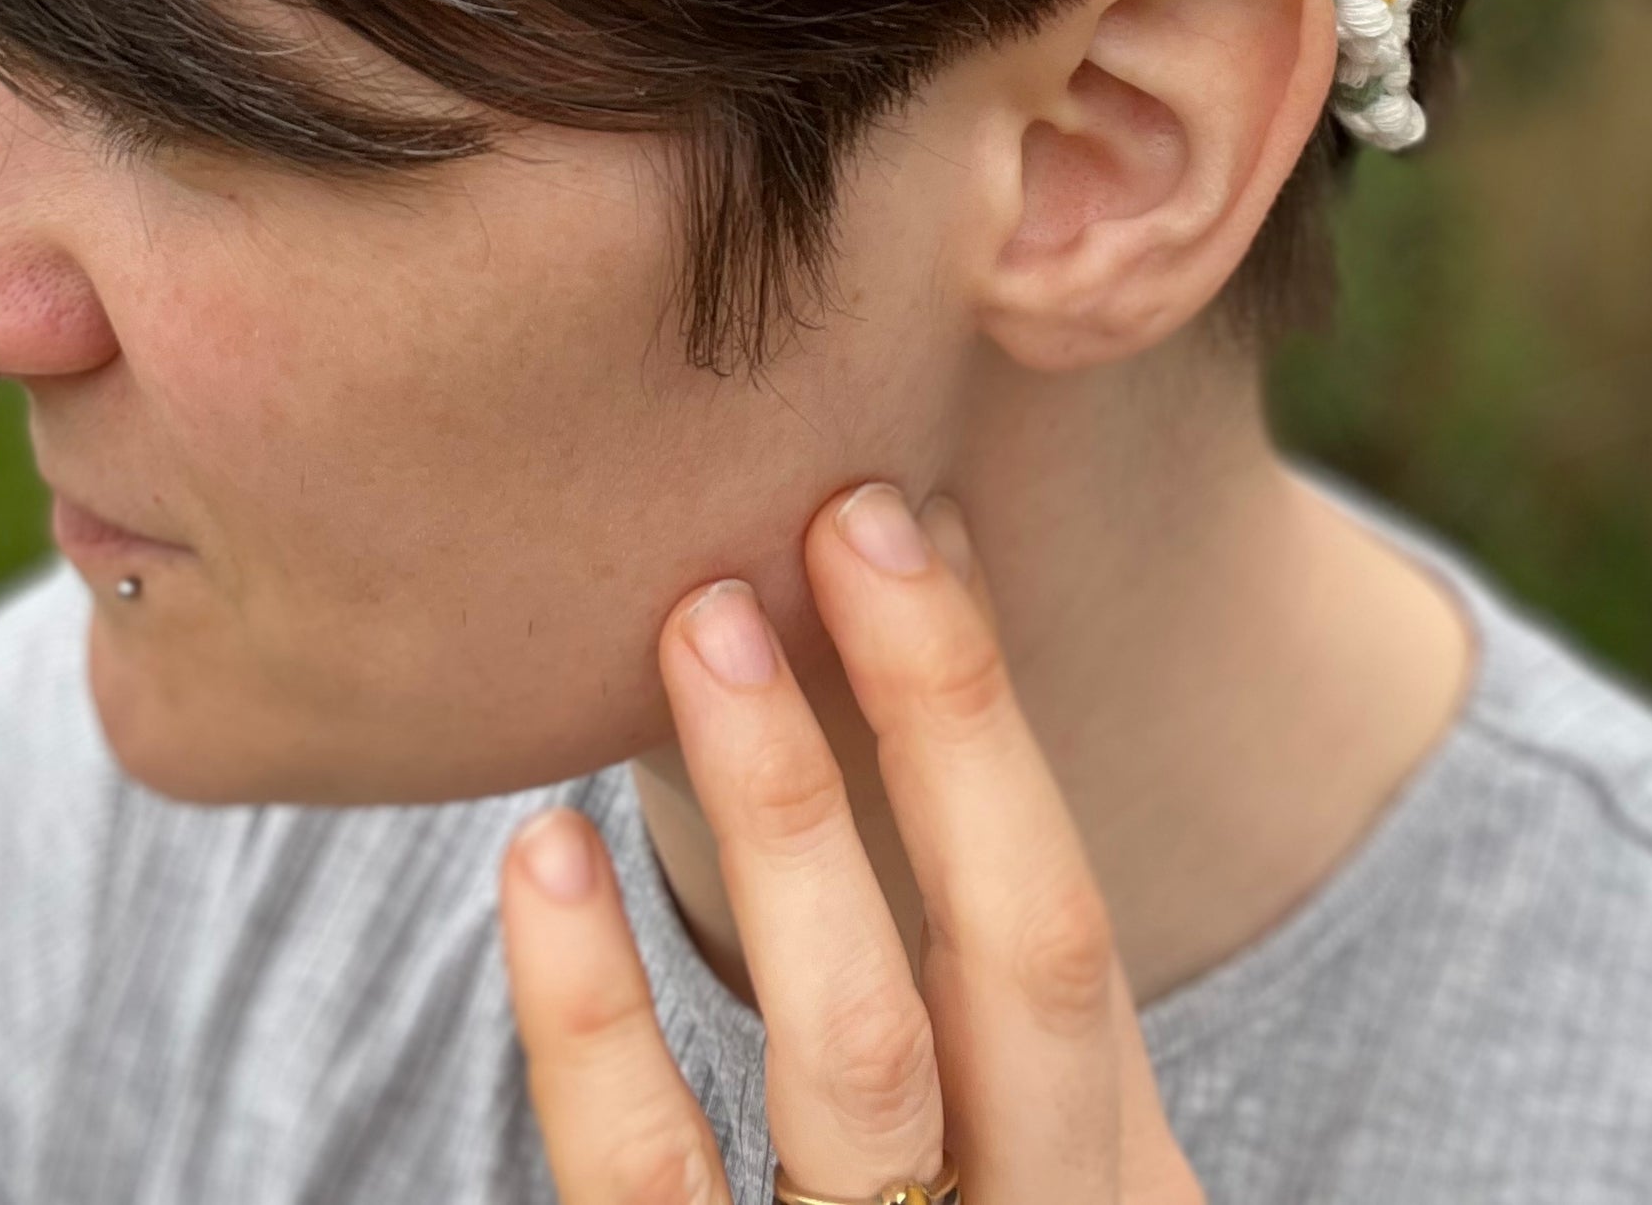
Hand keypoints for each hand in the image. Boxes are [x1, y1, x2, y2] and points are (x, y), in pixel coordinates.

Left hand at [499, 482, 1206, 1203]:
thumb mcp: (1017, 1175)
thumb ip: (970, 1007)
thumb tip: (884, 648)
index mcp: (1112, 1194)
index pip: (1065, 926)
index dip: (988, 716)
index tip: (905, 521)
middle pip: (1018, 960)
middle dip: (936, 719)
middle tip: (832, 515)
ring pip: (853, 1063)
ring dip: (781, 821)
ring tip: (700, 626)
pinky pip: (653, 1199)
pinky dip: (595, 1019)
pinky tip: (539, 856)